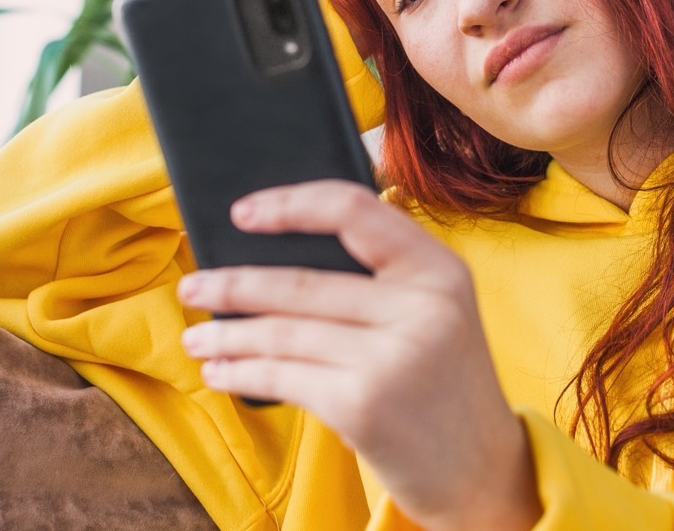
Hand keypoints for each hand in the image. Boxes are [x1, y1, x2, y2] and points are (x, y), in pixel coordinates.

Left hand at [177, 180, 540, 530]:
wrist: (481, 470)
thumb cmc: (444, 382)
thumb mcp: (438, 312)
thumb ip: (385, 273)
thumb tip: (284, 242)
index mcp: (440, 269)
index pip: (354, 210)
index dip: (290, 204)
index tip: (242, 213)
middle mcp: (422, 306)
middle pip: (301, 280)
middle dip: (232, 284)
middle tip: (192, 287)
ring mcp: (392, 357)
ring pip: (281, 331)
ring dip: (226, 334)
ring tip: (196, 338)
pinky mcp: (363, 405)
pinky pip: (280, 376)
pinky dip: (240, 373)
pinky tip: (221, 372)